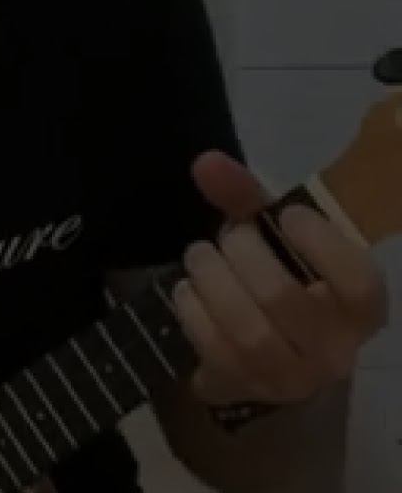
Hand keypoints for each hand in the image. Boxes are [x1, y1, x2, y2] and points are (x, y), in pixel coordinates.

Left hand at [172, 151, 388, 405]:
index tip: (287, 214)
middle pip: (283, 298)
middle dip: (243, 254)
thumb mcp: (273, 240)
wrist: (258, 359)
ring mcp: (289, 377)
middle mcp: (335, 350)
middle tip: (227, 236)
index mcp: (360, 310)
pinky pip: (213, 346)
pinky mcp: (245, 386)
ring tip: (199, 256)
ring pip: (247, 327)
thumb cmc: (278, 285)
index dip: (321, 244)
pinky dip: (193, 308)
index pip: (358, 283)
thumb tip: (206, 162)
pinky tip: (188, 289)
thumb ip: (248, 199)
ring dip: (212, 281)